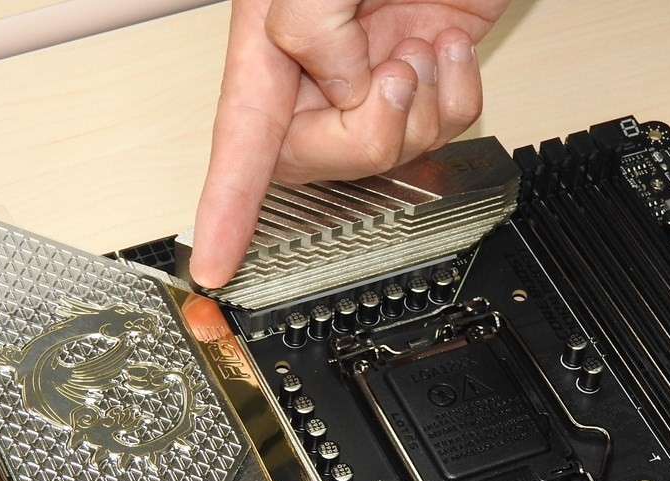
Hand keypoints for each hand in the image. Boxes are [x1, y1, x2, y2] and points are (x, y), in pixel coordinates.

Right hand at [191, 0, 510, 288]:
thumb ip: (310, 28)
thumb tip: (339, 92)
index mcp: (269, 38)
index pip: (238, 141)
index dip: (222, 208)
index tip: (212, 264)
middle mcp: (318, 66)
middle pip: (323, 158)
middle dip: (371, 130)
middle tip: (391, 72)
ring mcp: (375, 73)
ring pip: (391, 148)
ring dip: (422, 102)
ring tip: (420, 41)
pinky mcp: (427, 74)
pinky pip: (443, 123)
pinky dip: (458, 90)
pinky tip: (448, 43)